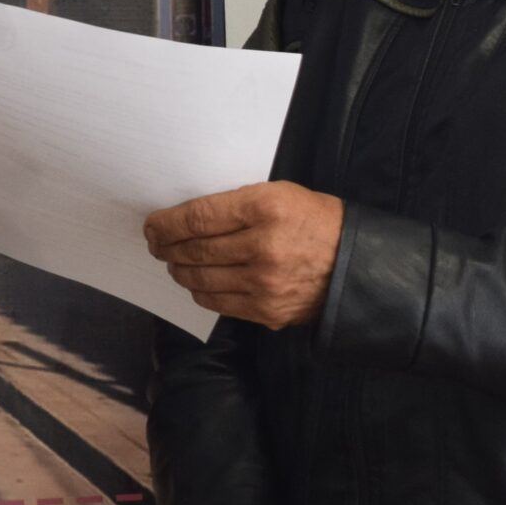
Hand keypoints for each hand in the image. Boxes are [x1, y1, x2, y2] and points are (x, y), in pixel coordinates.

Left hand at [144, 182, 344, 329]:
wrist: (353, 263)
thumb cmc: (313, 220)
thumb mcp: (278, 194)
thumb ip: (236, 205)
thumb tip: (187, 218)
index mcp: (265, 208)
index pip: (198, 217)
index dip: (167, 223)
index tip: (152, 225)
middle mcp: (262, 247)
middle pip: (195, 249)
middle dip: (167, 247)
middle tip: (156, 244)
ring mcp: (264, 283)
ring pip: (201, 279)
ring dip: (179, 270)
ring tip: (174, 263)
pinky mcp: (266, 310)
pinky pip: (218, 303)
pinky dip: (200, 292)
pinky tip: (196, 283)